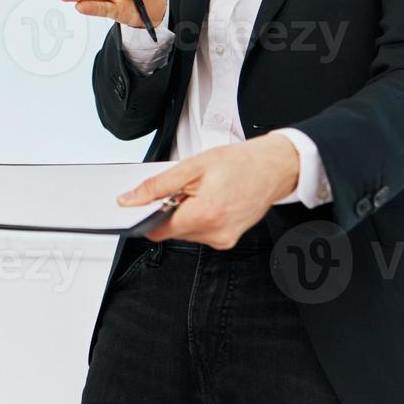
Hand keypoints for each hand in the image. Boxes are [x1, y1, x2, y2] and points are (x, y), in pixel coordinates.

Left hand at [117, 135, 300, 248]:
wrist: (274, 167)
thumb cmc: (239, 163)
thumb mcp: (192, 167)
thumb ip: (157, 186)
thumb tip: (130, 200)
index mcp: (205, 215)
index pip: (156, 230)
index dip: (145, 216)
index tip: (142, 204)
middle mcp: (215, 234)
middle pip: (170, 231)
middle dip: (168, 210)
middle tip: (181, 188)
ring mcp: (223, 239)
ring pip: (184, 232)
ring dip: (183, 214)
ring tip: (200, 192)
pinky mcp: (227, 240)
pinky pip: (199, 232)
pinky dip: (196, 217)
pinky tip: (208, 200)